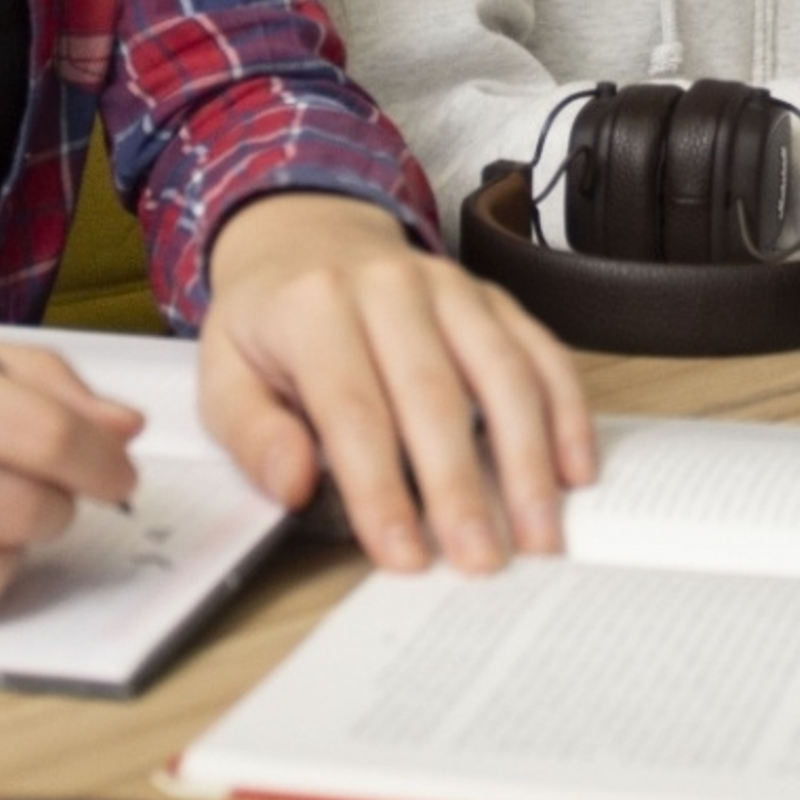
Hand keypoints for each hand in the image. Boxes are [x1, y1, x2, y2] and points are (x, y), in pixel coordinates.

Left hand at [196, 192, 596, 573]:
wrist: (308, 238)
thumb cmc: (270, 325)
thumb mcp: (223, 375)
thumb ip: (253, 434)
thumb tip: (292, 484)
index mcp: (314, 308)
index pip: (353, 410)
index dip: (380, 489)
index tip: (403, 554)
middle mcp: (390, 287)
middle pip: (435, 395)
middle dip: (461, 487)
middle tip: (481, 560)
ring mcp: (451, 286)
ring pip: (502, 372)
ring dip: (528, 459)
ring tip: (538, 533)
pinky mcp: (493, 297)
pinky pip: (541, 351)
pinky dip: (566, 411)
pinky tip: (575, 469)